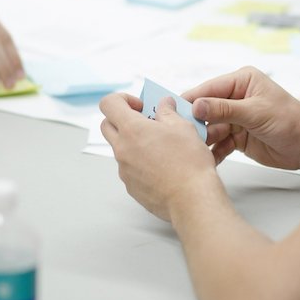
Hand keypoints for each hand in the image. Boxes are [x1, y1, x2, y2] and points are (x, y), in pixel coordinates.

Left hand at [100, 93, 219, 222]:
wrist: (191, 199)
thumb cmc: (189, 163)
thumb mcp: (183, 127)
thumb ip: (168, 111)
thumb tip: (164, 104)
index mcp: (131, 129)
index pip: (109, 104)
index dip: (122, 100)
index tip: (140, 106)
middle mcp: (122, 149)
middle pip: (107, 126)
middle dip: (123, 120)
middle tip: (147, 123)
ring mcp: (124, 170)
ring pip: (120, 149)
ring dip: (134, 143)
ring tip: (161, 147)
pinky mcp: (131, 187)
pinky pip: (130, 168)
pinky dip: (141, 163)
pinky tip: (163, 167)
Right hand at [183, 66, 299, 170]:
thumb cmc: (292, 121)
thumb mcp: (256, 113)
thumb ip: (224, 109)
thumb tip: (196, 105)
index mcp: (241, 81)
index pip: (207, 89)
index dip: (190, 102)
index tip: (171, 113)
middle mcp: (235, 97)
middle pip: (204, 110)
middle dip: (194, 124)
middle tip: (180, 137)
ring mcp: (235, 118)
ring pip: (209, 129)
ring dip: (202, 140)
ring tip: (192, 152)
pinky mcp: (237, 137)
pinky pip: (218, 143)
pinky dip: (212, 152)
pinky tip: (206, 160)